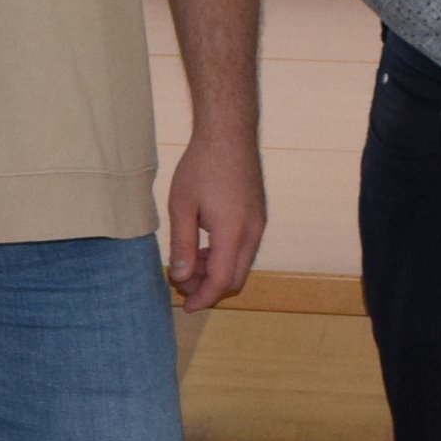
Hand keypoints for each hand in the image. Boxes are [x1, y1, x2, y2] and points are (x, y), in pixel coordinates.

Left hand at [166, 128, 267, 309]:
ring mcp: (259, 223)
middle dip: (209, 288)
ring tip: (188, 264)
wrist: (229, 134)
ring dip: (217, 271)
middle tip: (181, 285)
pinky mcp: (258, 215)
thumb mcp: (182, 206)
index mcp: (233, 233)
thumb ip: (183, 245)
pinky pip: (244, 248)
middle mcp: (253, 232)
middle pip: (236, 278)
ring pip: (241, 264)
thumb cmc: (202, 166)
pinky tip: (204, 247)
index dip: (203, 298)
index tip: (186, 307)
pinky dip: (225, 256)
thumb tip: (181, 278)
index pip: (222, 281)